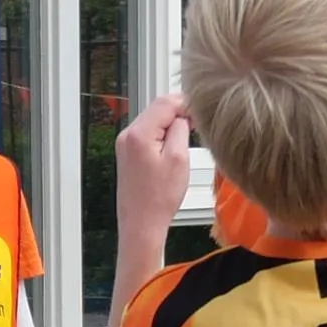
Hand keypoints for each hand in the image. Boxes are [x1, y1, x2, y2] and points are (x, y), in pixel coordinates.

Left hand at [114, 92, 192, 246]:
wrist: (141, 224)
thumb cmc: (159, 199)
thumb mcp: (179, 159)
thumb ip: (181, 130)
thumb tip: (183, 115)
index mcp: (139, 134)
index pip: (165, 102)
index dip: (186, 102)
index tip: (201, 109)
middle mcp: (127, 135)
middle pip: (156, 108)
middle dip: (178, 112)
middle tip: (198, 123)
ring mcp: (125, 144)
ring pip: (152, 120)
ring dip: (170, 123)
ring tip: (188, 136)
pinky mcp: (127, 153)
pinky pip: (147, 134)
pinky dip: (161, 134)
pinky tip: (173, 146)